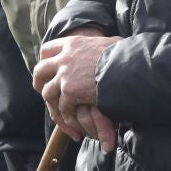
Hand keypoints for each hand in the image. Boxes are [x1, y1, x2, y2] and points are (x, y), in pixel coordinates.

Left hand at [33, 30, 121, 150]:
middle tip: (43, 91)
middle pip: (40, 71)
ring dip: (53, 106)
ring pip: (48, 93)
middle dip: (39, 83)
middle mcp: (64, 58)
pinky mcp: (70, 91)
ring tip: (60, 115)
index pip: (48, 50)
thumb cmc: (128, 56)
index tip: (47, 69)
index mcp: (73, 43)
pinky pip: (63, 107)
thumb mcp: (111, 44)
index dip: (46, 60)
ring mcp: (65, 75)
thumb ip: (101, 46)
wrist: (132, 66)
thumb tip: (110, 44)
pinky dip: (68, 118)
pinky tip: (76, 126)